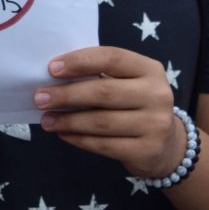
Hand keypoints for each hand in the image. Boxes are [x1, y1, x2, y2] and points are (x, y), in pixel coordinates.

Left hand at [34, 47, 182, 177]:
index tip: (51, 69)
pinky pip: (105, 145)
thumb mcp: (127, 83)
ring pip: (101, 121)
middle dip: (67, 94)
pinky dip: (79, 139)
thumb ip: (100, 76)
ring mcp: (155, 124)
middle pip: (103, 92)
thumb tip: (55, 78)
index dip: (79, 61)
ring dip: (68, 120)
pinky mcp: (147, 151)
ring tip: (46, 119)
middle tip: (40, 97)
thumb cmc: (135, 104)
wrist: (168, 144)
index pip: (111, 58)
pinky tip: (64, 134)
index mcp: (149, 69)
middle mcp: (157, 94)